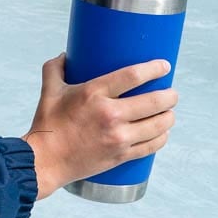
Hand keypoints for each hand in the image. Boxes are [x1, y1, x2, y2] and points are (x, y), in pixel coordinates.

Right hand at [23, 54, 177, 199]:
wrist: (45, 161)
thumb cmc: (47, 124)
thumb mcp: (50, 91)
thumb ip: (55, 68)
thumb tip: (66, 55)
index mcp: (93, 93)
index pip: (133, 75)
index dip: (154, 69)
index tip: (164, 66)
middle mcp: (109, 115)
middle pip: (154, 101)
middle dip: (170, 95)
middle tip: (172, 93)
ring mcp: (117, 137)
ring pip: (158, 125)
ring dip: (169, 117)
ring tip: (169, 112)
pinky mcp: (120, 156)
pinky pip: (152, 146)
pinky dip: (162, 138)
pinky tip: (163, 132)